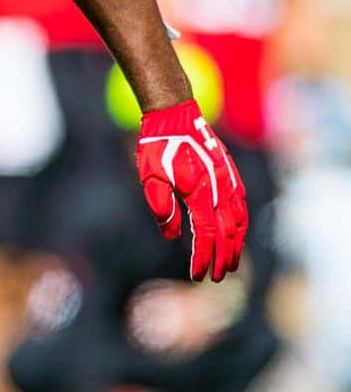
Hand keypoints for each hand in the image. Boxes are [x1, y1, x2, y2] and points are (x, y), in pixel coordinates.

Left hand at [136, 99, 247, 281]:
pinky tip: (235, 232)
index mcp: (199, 192)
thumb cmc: (157, 146)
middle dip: (224, 258)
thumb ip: (162, 209)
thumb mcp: (150, 179)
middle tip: (217, 278)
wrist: (174, 114)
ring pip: (240, 220)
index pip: (206, 235)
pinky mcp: (230, 172)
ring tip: (231, 262)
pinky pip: (241, 203)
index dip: (203, 258)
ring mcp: (229, 179)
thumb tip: (172, 235)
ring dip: (237, 244)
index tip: (198, 275)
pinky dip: (241, 223)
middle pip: (227, 233)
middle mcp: (220, 188)